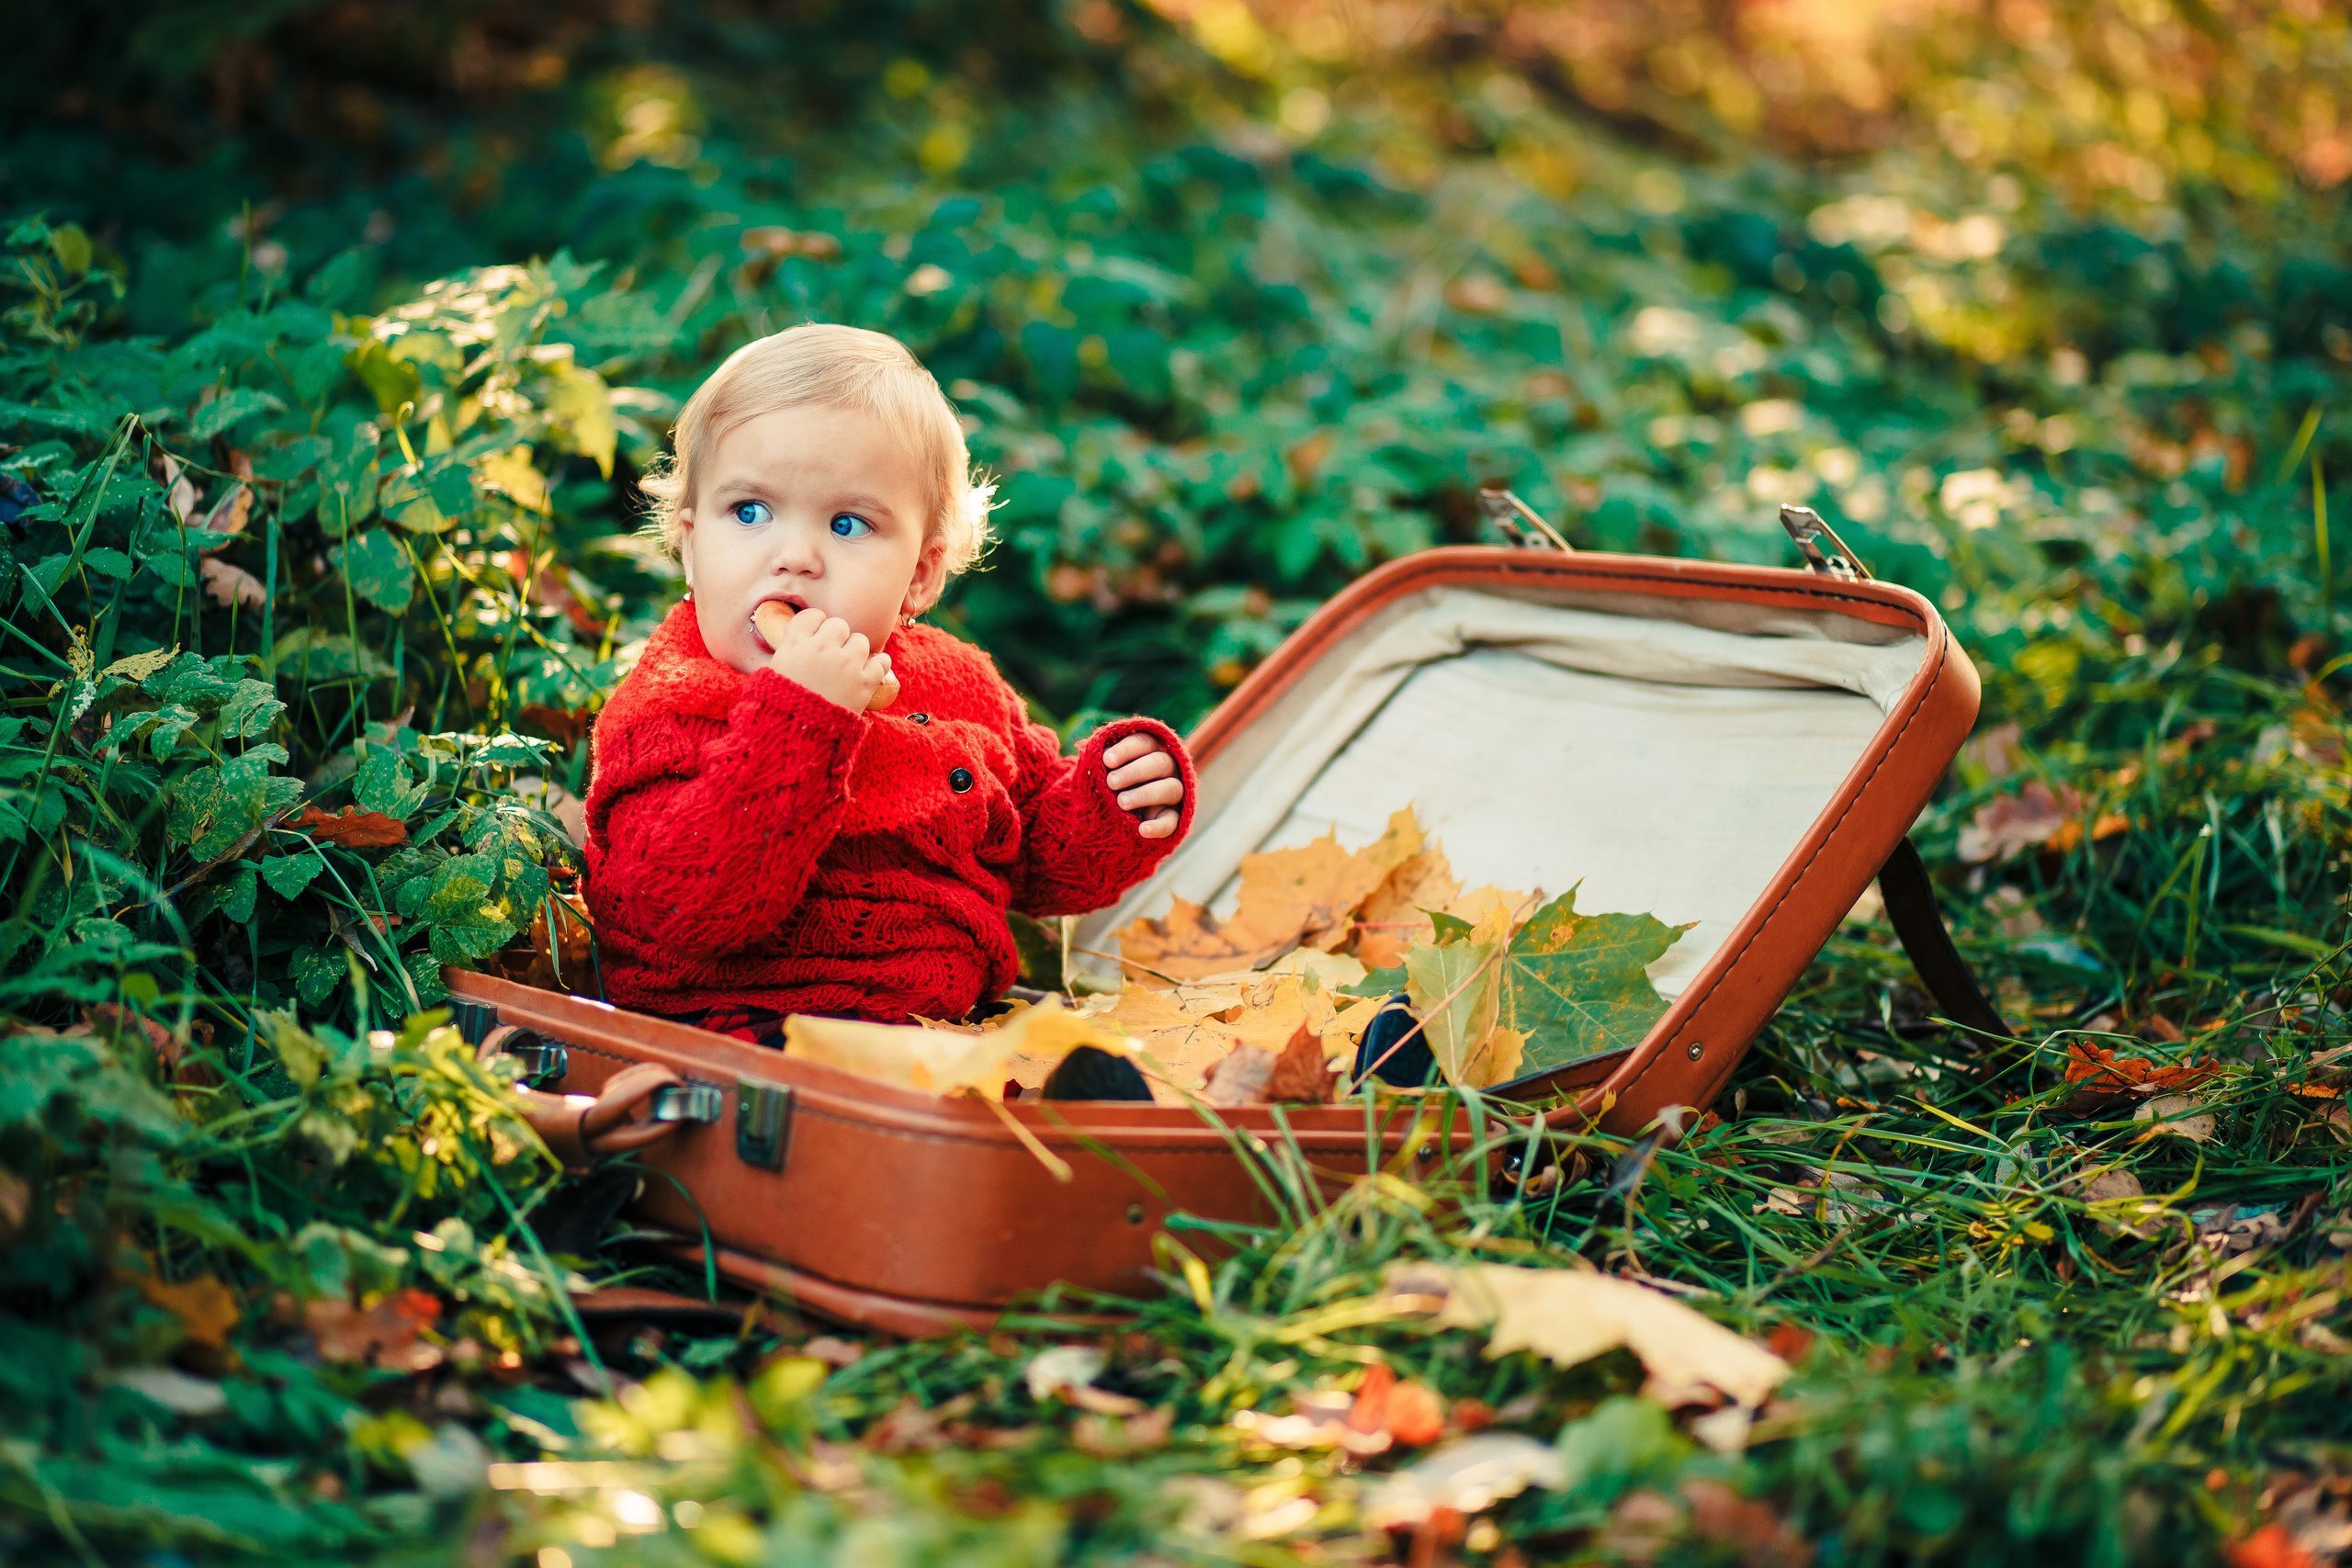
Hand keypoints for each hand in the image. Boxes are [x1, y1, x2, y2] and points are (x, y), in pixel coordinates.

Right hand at [753, 603, 892, 712]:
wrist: (796, 736)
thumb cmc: (779, 707)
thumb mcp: (772, 672)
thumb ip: (787, 652)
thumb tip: (796, 642)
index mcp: (795, 644)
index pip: (813, 616)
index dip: (816, 624)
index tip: (817, 635)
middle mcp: (822, 649)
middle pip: (839, 625)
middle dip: (837, 637)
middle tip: (832, 653)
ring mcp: (845, 665)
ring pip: (860, 640)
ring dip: (856, 650)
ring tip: (849, 665)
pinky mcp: (864, 683)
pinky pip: (881, 661)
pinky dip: (878, 664)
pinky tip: (869, 670)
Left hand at [1103, 731, 1184, 839]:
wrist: (1116, 816)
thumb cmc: (1110, 783)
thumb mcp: (1105, 770)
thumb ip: (1102, 763)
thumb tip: (1093, 757)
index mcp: (1150, 750)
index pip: (1143, 743)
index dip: (1126, 750)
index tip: (1107, 760)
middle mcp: (1168, 767)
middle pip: (1159, 763)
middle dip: (1134, 772)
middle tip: (1111, 782)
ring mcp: (1174, 793)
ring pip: (1171, 788)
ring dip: (1145, 794)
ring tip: (1121, 802)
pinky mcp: (1175, 818)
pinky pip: (1172, 821)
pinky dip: (1159, 826)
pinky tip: (1143, 830)